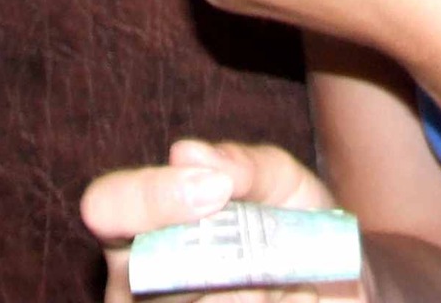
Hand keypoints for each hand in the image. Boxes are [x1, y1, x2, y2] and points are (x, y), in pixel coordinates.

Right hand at [82, 138, 355, 302]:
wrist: (333, 280)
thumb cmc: (295, 228)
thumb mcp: (281, 183)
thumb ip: (242, 165)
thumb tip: (186, 153)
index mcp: (145, 225)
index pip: (107, 205)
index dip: (148, 196)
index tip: (215, 190)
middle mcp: (141, 278)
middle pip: (150, 272)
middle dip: (221, 262)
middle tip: (265, 259)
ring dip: (253, 291)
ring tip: (286, 280)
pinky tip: (293, 298)